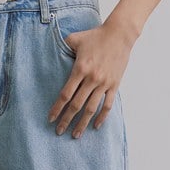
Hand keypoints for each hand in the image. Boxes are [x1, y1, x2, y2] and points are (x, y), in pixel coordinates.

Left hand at [47, 22, 132, 137]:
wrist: (119, 35)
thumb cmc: (95, 36)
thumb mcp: (75, 38)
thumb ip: (62, 46)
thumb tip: (50, 51)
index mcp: (80, 69)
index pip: (65, 94)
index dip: (57, 108)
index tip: (50, 118)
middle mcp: (91, 79)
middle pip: (76, 105)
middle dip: (66, 120)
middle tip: (59, 131)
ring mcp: (104, 83)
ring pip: (91, 108)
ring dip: (83, 123)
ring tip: (75, 134)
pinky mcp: (114, 85)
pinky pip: (107, 105)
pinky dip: (101, 117)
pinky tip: (95, 126)